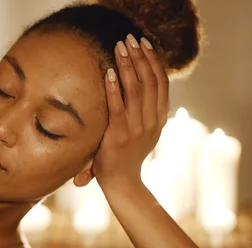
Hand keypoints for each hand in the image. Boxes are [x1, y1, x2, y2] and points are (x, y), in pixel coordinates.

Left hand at [94, 35, 168, 187]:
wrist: (122, 183)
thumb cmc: (127, 154)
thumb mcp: (143, 130)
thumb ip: (143, 110)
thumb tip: (138, 85)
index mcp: (159, 118)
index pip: (161, 83)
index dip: (154, 61)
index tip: (145, 44)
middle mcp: (151, 121)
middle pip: (149, 81)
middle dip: (139, 57)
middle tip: (129, 39)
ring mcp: (136, 129)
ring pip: (135, 90)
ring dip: (127, 66)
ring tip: (119, 48)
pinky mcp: (118, 136)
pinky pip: (117, 108)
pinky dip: (114, 89)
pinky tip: (109, 73)